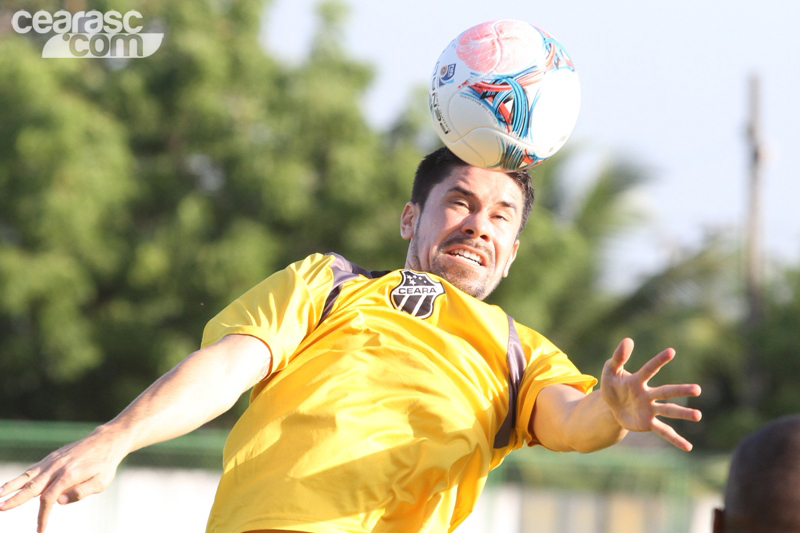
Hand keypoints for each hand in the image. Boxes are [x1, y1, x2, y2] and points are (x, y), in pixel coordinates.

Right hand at [0, 427, 126, 532]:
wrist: (106, 441)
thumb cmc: (105, 464)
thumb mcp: (101, 481)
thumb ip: (81, 492)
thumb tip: (59, 502)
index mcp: (69, 475)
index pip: (49, 499)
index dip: (43, 516)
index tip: (40, 530)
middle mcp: (57, 467)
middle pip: (32, 486)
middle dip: (15, 499)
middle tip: (1, 508)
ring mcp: (53, 461)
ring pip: (28, 476)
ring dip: (11, 486)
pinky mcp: (51, 458)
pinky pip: (33, 469)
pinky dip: (20, 477)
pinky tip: (9, 485)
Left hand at [601, 338, 701, 450]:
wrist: (610, 408)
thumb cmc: (613, 386)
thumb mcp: (610, 371)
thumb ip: (618, 357)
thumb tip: (628, 340)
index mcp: (638, 380)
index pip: (650, 369)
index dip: (659, 360)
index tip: (671, 351)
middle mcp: (648, 394)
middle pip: (666, 392)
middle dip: (680, 391)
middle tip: (697, 389)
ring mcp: (650, 409)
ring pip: (669, 411)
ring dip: (683, 414)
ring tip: (698, 416)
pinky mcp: (648, 423)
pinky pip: (663, 431)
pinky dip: (675, 439)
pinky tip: (688, 447)